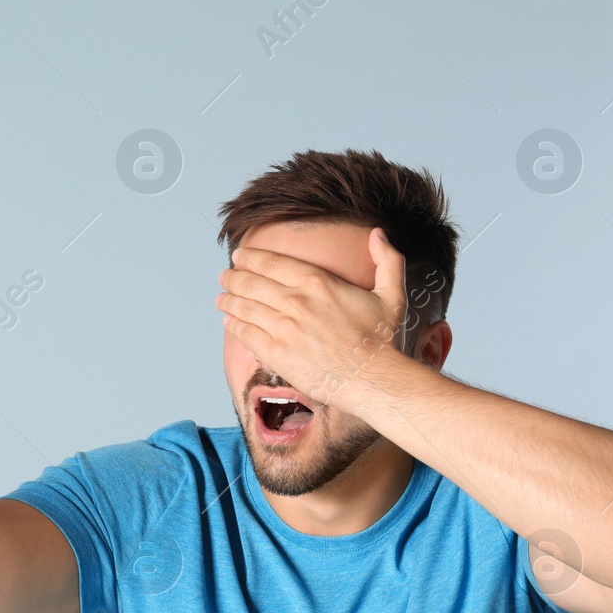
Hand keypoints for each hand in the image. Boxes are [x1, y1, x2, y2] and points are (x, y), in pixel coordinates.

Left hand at [215, 227, 407, 409]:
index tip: (240, 256)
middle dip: (234, 277)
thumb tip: (378, 233)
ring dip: (229, 299)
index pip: (273, 263)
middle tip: (225, 275)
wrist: (373, 379)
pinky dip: (234, 325)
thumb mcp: (392, 293)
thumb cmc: (382, 340)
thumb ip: (387, 259)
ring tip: (221, 297)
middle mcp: (296, 301)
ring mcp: (283, 328)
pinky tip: (228, 322)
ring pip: (244, 307)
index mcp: (318, 282)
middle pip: (252, 282)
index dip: (252, 258)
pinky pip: (246, 334)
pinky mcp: (276, 353)